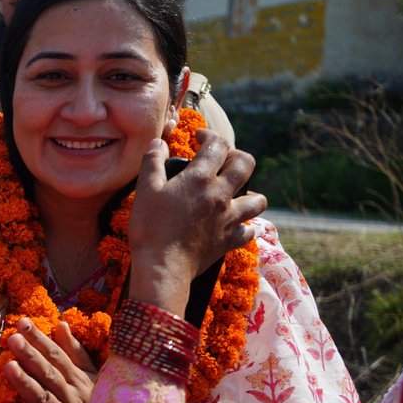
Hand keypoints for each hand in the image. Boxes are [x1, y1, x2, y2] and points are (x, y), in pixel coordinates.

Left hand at [1, 319, 96, 402]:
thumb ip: (75, 353)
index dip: (40, 339)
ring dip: (26, 383)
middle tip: (12, 338)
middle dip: (30, 355)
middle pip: (49, 373)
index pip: (57, 356)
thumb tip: (61, 324)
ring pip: (44, 398)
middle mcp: (73, 397)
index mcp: (79, 381)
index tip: (22, 322)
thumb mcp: (92, 379)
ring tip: (7, 367)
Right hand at [129, 131, 266, 313]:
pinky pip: (249, 230)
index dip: (209, 135)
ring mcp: (229, 218)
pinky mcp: (229, 240)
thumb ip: (152, 162)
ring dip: (250, 192)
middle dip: (235, 156)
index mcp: (200, 179)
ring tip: (235, 194)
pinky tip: (235, 225)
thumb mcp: (144, 190)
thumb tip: (159, 143)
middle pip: (245, 164)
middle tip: (220, 161)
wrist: (163, 267)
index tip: (199, 138)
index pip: (217, 145)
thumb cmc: (150, 227)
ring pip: (257, 199)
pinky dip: (245, 226)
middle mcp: (221, 195)